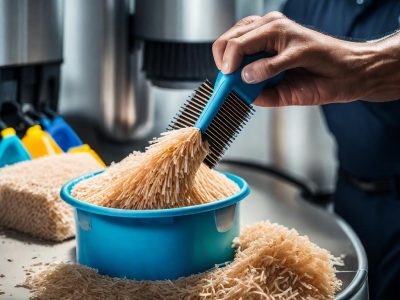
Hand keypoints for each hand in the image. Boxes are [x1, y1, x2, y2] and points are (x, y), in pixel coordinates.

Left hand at [212, 12, 399, 106]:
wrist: (348, 76)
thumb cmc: (315, 78)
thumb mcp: (278, 89)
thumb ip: (257, 91)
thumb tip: (235, 93)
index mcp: (264, 36)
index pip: (229, 40)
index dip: (220, 60)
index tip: (223, 78)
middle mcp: (271, 29)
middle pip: (231, 40)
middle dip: (224, 63)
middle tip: (228, 80)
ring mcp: (285, 34)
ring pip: (244, 42)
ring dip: (237, 65)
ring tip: (244, 80)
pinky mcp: (300, 46)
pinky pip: (271, 59)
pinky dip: (261, 71)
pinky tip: (258, 78)